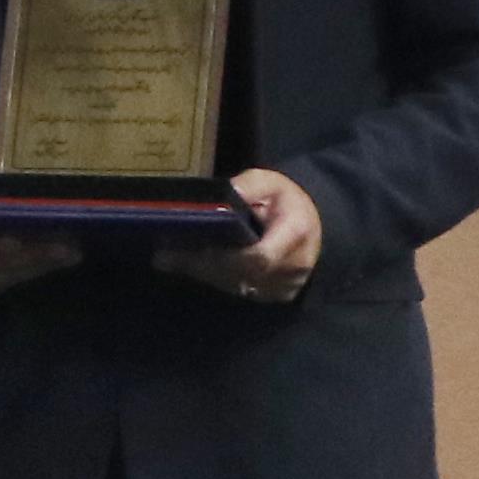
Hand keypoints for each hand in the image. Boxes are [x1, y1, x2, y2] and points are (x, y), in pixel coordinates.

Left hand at [161, 166, 324, 303]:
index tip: (196, 244)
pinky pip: (238, 291)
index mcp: (295, 234)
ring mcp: (285, 286)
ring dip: (202, 273)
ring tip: (170, 257)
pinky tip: (190, 265)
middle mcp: (293, 267)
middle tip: (165, 254)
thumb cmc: (287, 201)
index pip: (257, 258)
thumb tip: (222, 195)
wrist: (313, 224)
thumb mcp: (270, 183)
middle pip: (239, 276)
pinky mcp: (274, 296)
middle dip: (201, 265)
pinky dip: (213, 278)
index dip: (224, 256)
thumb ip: (248, 187)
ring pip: (234, 286)